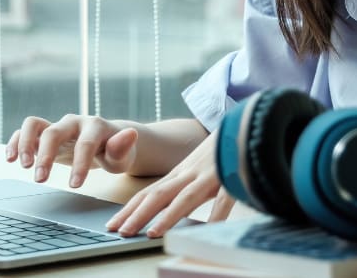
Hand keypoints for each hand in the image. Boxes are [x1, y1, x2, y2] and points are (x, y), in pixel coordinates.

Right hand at [6, 114, 139, 187]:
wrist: (107, 141)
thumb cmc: (116, 151)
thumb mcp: (123, 154)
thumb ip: (122, 147)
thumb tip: (130, 134)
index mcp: (94, 126)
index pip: (85, 144)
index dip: (79, 164)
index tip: (74, 186)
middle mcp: (72, 122)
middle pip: (54, 132)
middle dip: (45, 156)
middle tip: (40, 179)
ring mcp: (56, 126)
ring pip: (33, 124)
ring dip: (25, 144)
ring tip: (23, 166)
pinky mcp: (44, 133)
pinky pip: (25, 132)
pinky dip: (15, 142)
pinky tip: (10, 158)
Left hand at [104, 131, 234, 237]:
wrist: (244, 124)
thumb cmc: (220, 151)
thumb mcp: (197, 170)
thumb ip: (184, 189)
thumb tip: (167, 212)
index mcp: (178, 174)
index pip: (148, 193)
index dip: (129, 209)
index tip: (112, 225)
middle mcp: (189, 173)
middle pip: (158, 195)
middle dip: (137, 215)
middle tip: (120, 232)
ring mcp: (209, 174)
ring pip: (185, 197)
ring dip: (167, 216)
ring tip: (151, 233)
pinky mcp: (232, 175)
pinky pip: (224, 197)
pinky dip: (217, 213)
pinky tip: (210, 227)